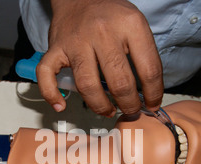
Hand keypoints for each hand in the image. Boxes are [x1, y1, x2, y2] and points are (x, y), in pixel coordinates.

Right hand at [36, 0, 163, 115]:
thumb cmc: (109, 15)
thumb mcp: (135, 25)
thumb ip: (144, 55)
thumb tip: (148, 93)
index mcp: (129, 25)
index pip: (149, 69)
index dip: (153, 94)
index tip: (151, 104)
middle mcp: (103, 32)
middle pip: (120, 82)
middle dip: (129, 105)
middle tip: (131, 110)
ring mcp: (76, 41)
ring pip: (88, 85)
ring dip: (100, 106)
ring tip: (107, 110)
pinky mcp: (55, 48)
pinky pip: (47, 75)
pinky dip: (51, 94)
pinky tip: (61, 105)